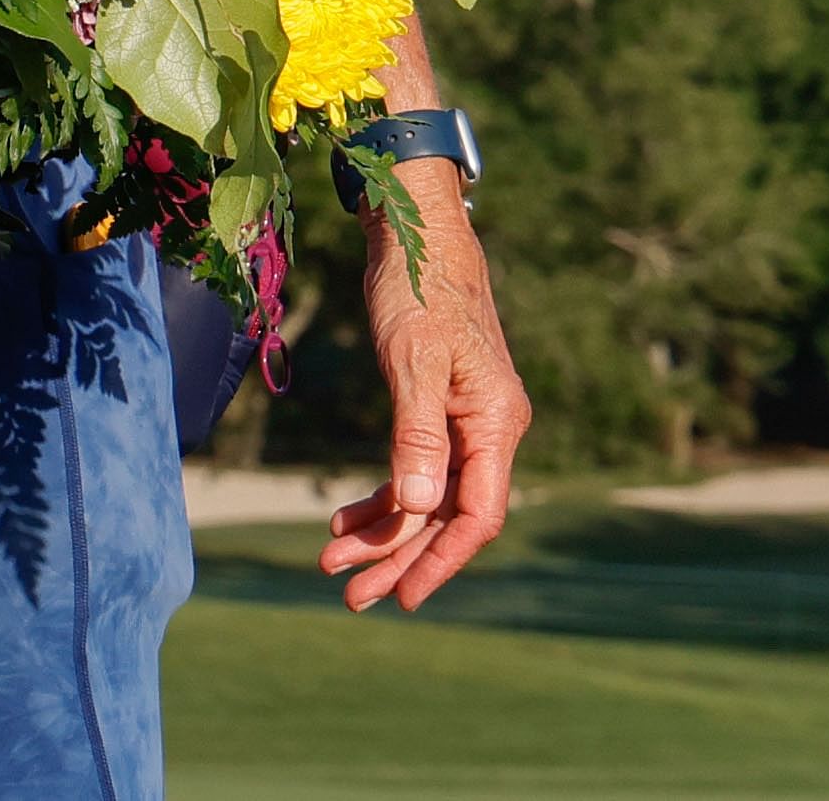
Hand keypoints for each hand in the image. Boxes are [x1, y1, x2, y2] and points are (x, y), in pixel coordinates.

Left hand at [320, 179, 526, 609]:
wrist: (415, 231)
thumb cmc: (418, 288)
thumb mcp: (414, 361)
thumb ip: (418, 435)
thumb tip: (418, 507)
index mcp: (495, 425)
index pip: (476, 515)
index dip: (440, 560)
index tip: (403, 598)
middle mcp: (488, 430)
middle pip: (447, 514)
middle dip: (400, 558)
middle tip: (350, 597)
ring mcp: (464, 420)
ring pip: (427, 495)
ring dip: (383, 531)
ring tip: (333, 562)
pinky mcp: (437, 406)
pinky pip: (415, 467)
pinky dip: (381, 495)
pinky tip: (345, 517)